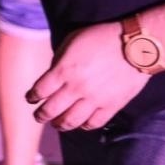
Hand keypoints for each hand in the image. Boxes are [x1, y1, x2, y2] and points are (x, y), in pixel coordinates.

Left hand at [27, 22, 147, 131]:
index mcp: (63, 70)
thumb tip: (52, 74)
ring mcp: (95, 100)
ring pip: (71, 121)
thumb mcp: (71, 41)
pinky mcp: (112, 106)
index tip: (30, 99)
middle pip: (52, 109)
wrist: (135, 47)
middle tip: (38, 116)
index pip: (40, 90)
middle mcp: (76, 88)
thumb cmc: (100, 38)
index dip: (32, 97)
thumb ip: (58, 60)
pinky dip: (84, 126)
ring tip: (56, 125)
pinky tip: (81, 124)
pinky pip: (94, 123)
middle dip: (41, 115)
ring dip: (60, 125)